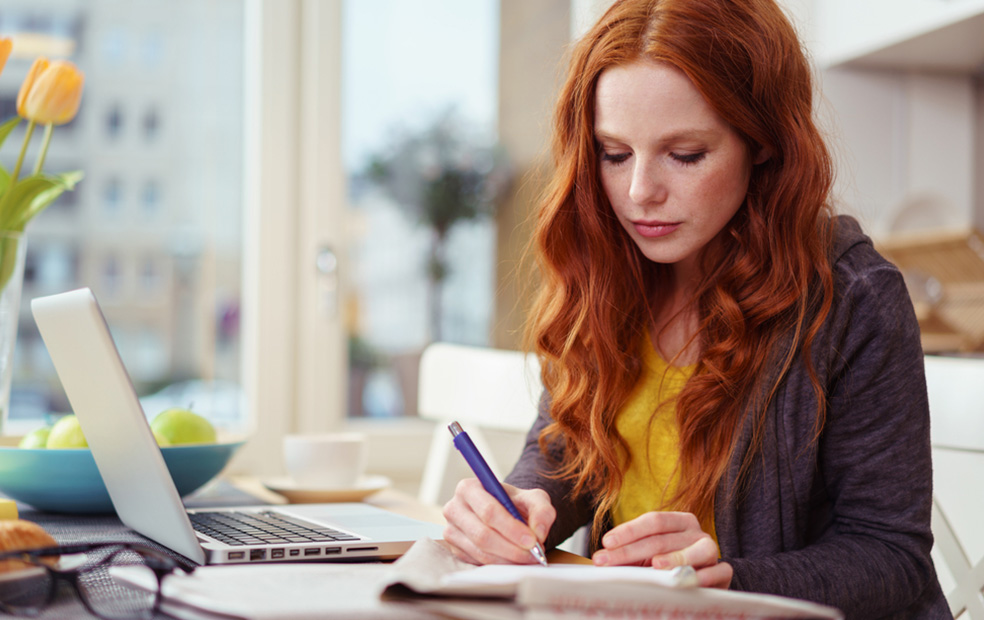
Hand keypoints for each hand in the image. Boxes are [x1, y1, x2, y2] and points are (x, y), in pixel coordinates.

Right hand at [442, 478, 555, 564]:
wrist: (504, 513)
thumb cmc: (515, 503)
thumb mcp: (534, 499)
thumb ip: (542, 511)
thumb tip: (538, 533)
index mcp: (469, 488)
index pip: (489, 511)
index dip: (511, 528)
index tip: (533, 541)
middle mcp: (454, 508)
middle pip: (482, 535)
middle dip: (512, 548)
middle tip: (534, 555)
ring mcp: (451, 530)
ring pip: (480, 552)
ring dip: (508, 559)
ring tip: (529, 558)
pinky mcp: (454, 549)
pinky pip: (477, 562)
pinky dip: (499, 564)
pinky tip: (514, 560)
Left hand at [592, 511, 732, 588]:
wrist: (705, 578)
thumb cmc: (671, 564)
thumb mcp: (650, 555)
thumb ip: (631, 554)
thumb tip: (600, 560)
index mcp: (678, 521)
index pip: (652, 521)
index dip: (628, 531)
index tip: (606, 542)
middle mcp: (696, 532)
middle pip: (662, 539)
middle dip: (631, 551)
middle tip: (608, 561)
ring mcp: (711, 550)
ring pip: (694, 551)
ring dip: (674, 558)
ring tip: (654, 565)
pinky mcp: (723, 572)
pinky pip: (718, 572)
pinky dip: (703, 577)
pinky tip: (687, 581)